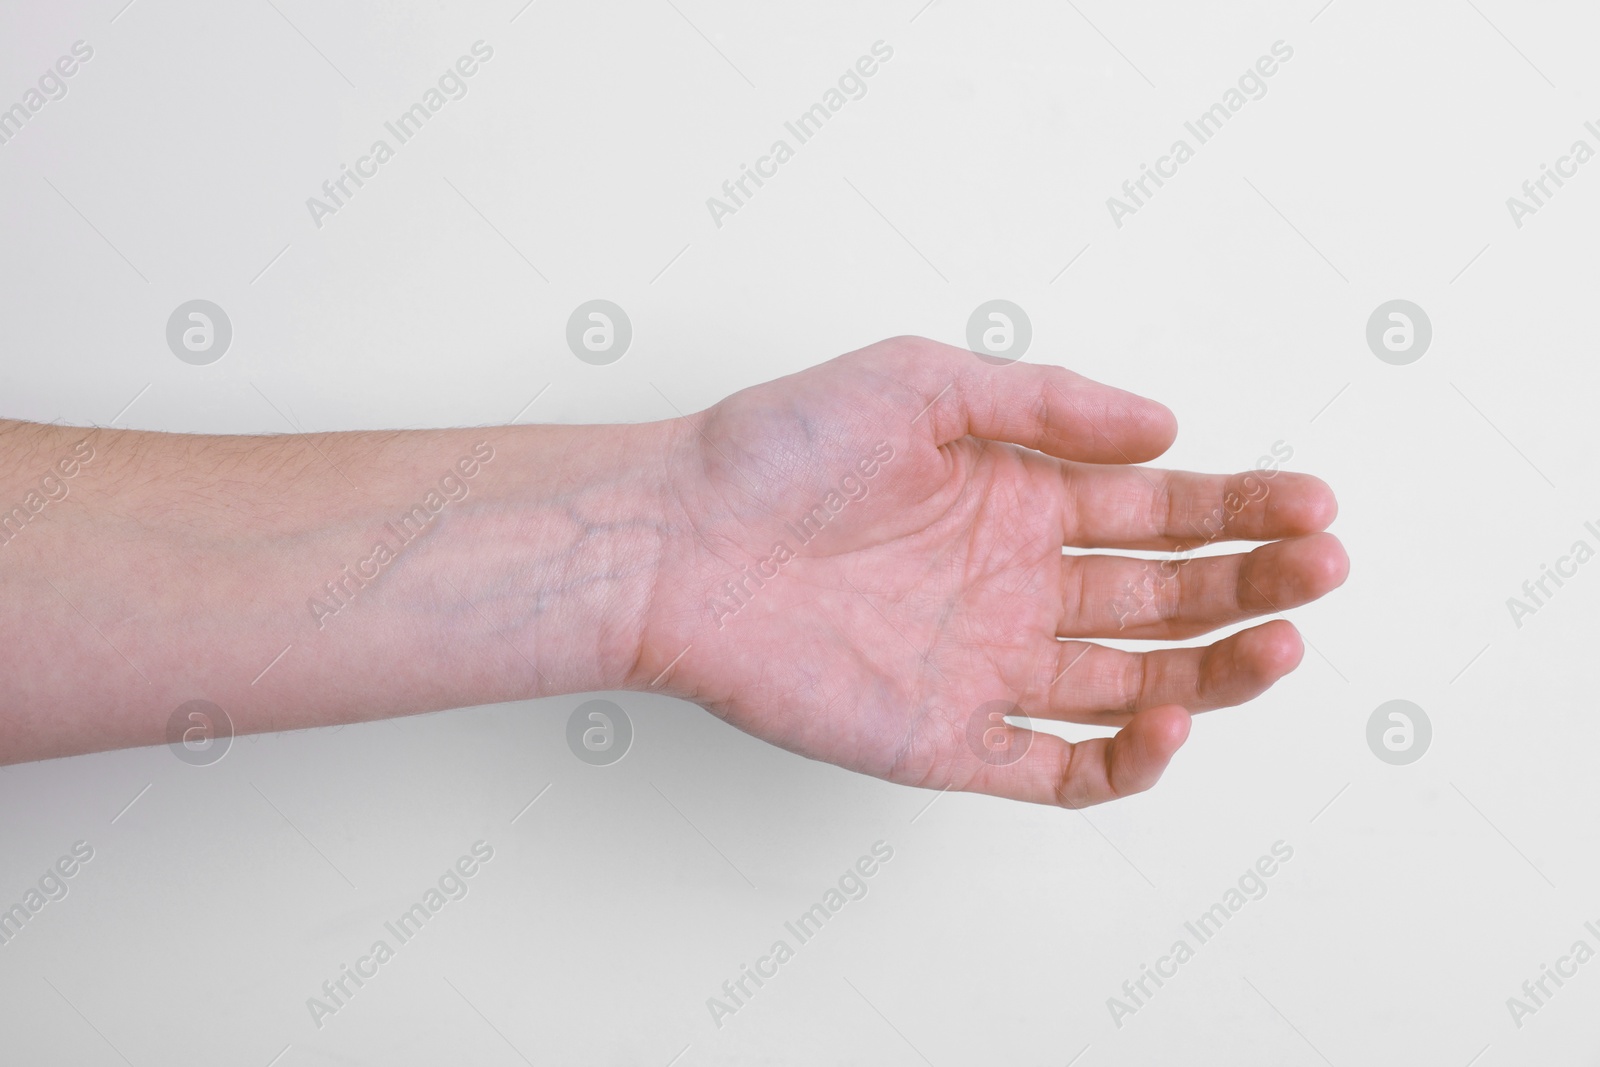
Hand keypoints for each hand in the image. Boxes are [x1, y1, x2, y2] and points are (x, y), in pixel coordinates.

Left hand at [639, 336, 1346, 806]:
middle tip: (1319, 568)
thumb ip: (1049, 403)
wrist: (676, 541)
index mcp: (1019, 500)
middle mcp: (1016, 585)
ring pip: (1135, 684)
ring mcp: (988, 667)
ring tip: (1279, 641)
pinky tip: (1170, 717)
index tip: (1312, 503)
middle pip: (1167, 598)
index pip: (1161, 511)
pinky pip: (1058, 769)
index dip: (1244, 508)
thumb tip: (1167, 428)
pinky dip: (1125, 758)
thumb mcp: (925, 382)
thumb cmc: (779, 452)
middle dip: (1253, 582)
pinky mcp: (948, 739)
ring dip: (1218, 669)